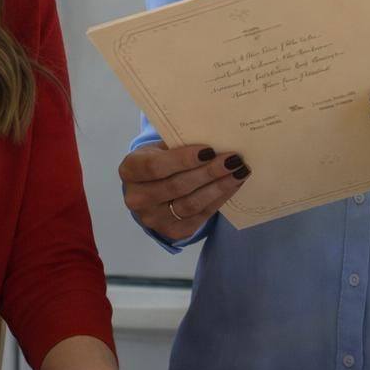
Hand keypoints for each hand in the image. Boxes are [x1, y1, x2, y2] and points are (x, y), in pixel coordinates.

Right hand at [119, 141, 249, 241]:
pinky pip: (200, 216)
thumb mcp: (159, 148)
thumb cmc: (159, 160)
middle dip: (209, 172)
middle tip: (233, 160)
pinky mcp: (172, 232)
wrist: (151, 189)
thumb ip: (178, 144)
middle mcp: (136, 198)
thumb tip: (213, 138)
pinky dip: (219, 200)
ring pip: (191, 204)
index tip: (209, 150)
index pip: (156, 166)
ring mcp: (153, 219)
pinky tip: (232, 185)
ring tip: (239, 172)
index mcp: (130, 170)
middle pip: (177, 186)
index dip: (183, 159)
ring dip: (219, 187)